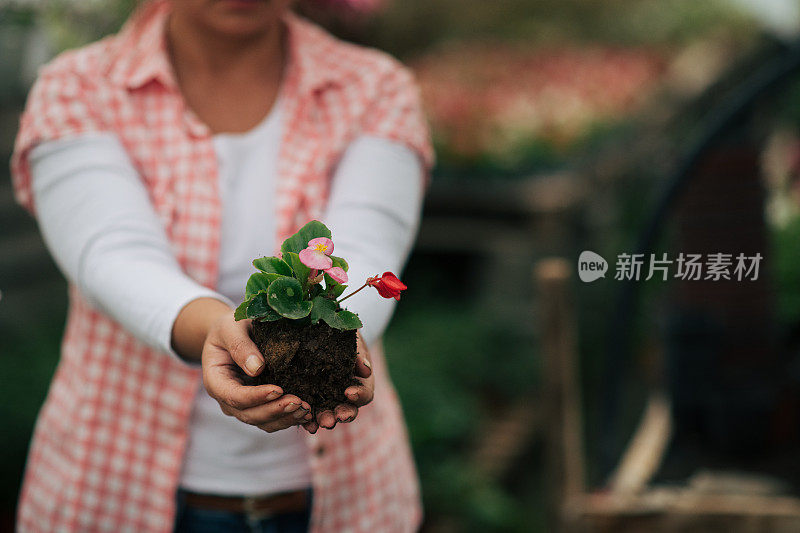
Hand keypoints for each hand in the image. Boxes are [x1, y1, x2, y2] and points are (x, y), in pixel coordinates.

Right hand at [202, 312, 313, 431]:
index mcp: (216, 381)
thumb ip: (240, 346)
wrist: (232, 333)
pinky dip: (290, 419)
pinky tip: (307, 415)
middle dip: (275, 411)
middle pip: (250, 414)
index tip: (278, 389)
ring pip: (264, 421)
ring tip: (306, 410)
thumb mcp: (230, 328)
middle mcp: (228, 399)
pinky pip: (274, 419)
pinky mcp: (260, 405)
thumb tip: (257, 367)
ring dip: (285, 418)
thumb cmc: (229, 327)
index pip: (234, 396)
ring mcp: (244, 405)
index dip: (256, 397)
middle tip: (298, 402)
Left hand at [302, 332, 374, 433]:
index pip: (364, 393)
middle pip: (349, 409)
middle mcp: (346, 394)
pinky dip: (309, 419)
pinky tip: (305, 423)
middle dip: (344, 414)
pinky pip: (311, 412)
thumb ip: (359, 353)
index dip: (359, 395)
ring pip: (330, 413)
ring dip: (326, 419)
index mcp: (360, 381)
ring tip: (320, 423)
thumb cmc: (343, 335)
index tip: (349, 393)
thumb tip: (366, 370)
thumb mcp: (353, 339)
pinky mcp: (311, 399)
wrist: (324, 332)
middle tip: (337, 417)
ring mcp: (328, 398)